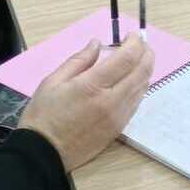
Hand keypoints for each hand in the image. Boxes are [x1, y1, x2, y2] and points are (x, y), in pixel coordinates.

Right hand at [19, 36, 154, 172]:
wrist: (44, 153)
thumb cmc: (44, 115)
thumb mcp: (53, 81)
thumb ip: (79, 60)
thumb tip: (97, 43)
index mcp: (92, 86)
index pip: (127, 58)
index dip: (135, 43)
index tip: (132, 35)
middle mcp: (111, 101)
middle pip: (142, 71)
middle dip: (146, 53)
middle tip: (140, 44)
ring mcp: (118, 116)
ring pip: (143, 87)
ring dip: (144, 70)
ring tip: (136, 60)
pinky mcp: (119, 128)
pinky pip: (136, 102)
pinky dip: (138, 87)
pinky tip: (129, 81)